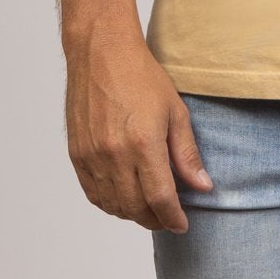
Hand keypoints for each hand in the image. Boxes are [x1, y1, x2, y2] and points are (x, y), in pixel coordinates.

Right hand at [64, 30, 213, 231]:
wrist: (100, 53)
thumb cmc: (141, 76)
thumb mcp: (175, 111)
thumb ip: (187, 153)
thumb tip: (202, 186)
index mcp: (143, 144)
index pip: (160, 199)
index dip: (173, 218)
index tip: (182, 225)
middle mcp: (114, 154)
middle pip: (136, 208)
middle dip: (155, 220)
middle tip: (168, 218)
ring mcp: (92, 156)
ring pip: (113, 205)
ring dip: (132, 215)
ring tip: (148, 209)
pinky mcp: (77, 154)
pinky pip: (93, 193)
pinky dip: (110, 203)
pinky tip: (123, 198)